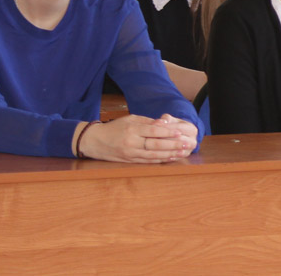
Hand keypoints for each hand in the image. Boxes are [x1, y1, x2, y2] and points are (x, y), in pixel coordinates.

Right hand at [78, 114, 196, 162]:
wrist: (94, 141)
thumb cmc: (114, 127)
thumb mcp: (129, 119)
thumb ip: (147, 122)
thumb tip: (164, 123)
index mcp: (132, 129)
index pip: (153, 131)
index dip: (168, 132)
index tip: (180, 132)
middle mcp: (131, 142)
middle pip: (155, 145)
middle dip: (172, 145)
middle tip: (186, 144)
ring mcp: (130, 154)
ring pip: (153, 155)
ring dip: (169, 154)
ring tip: (182, 152)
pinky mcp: (129, 161)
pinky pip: (147, 161)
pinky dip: (160, 160)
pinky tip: (170, 158)